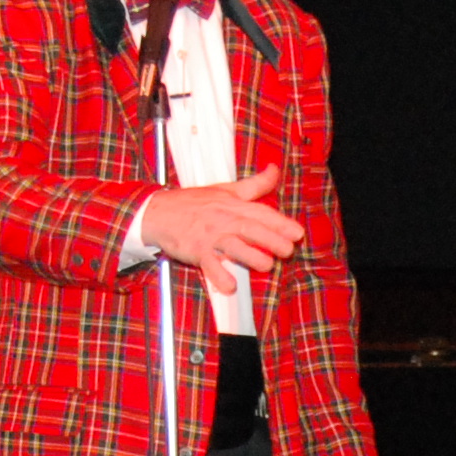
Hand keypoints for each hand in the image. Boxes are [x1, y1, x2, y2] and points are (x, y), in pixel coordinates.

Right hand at [142, 167, 302, 280]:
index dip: (280, 223)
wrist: (157, 211)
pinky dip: (218, 275)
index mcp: (233, 205)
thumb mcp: (226, 189)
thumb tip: (275, 169)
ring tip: (266, 265)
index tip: (297, 233)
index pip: (260, 212)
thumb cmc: (194, 202)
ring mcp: (209, 235)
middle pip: (250, 228)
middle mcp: (223, 219)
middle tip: (289, 250)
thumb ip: (254, 184)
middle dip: (271, 239)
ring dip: (250, 256)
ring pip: (232, 245)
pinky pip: (208, 264)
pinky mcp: (195, 250)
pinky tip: (230, 286)